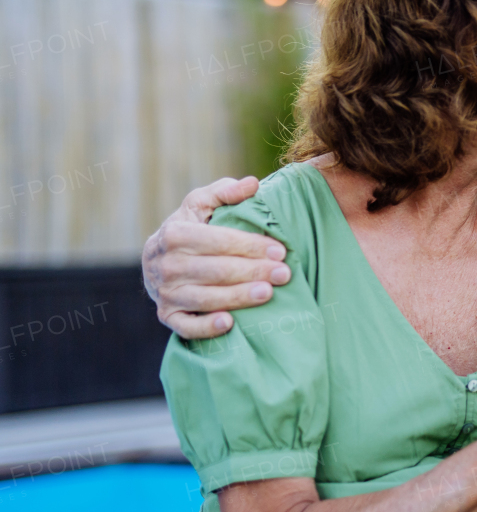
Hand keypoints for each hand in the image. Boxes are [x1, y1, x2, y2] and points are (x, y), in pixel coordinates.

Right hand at [143, 177, 290, 338]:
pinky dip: (205, 327)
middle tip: (284, 274)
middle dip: (252, 271)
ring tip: (268, 294)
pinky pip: (185, 326)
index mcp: (175, 234)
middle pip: (215, 270)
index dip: (250, 246)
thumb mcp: (201, 204)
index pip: (218, 241)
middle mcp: (166, 265)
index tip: (280, 250)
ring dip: (237, 297)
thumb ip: (225, 192)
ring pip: (204, 298)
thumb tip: (252, 184)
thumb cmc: (190, 227)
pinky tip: (229, 323)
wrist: (158, 260)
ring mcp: (165, 293)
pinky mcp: (167, 316)